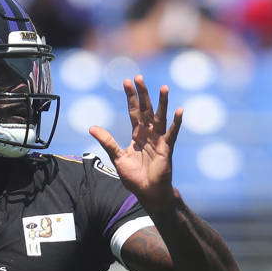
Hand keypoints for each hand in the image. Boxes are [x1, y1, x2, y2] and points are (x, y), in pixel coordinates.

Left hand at [88, 75, 182, 209]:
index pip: (133, 111)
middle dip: (143, 94)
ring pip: (161, 117)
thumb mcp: (117, 157)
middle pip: (146, 110)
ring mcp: (159, 140)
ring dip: (162, 103)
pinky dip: (176, 122)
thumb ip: (107, 141)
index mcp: (137, 135)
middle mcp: (149, 134)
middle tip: (139, 77)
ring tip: (163, 88)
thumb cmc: (134, 177)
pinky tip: (179, 110)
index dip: (130, 97)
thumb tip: (91, 127)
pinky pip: (172, 133)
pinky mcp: (166, 148)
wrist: (148, 193)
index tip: (126, 81)